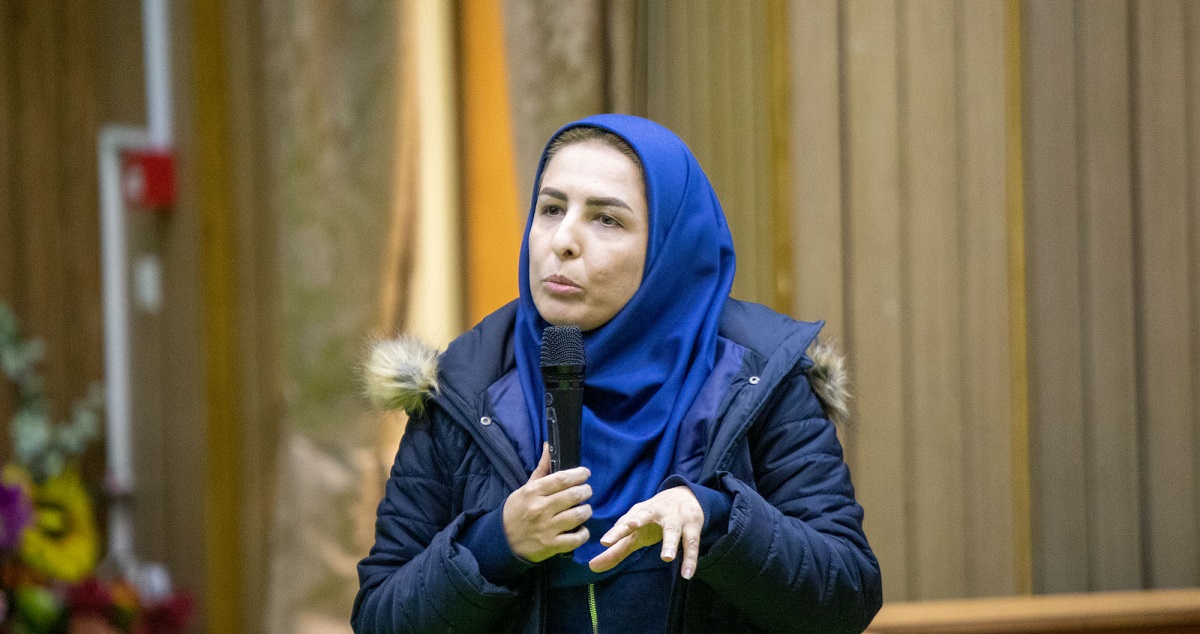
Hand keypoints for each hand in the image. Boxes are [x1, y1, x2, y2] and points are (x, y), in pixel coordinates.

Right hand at [503, 444, 592, 562]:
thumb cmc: (517, 511)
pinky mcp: (551, 545)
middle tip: (586, 491)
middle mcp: (541, 509)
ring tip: (584, 509)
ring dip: (586, 510)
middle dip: (586, 491)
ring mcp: (547, 528)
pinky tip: (580, 528)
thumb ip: (542, 469)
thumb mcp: (526, 488)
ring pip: (578, 515)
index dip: (579, 474)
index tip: (585, 473)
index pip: (562, 478)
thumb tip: (549, 446)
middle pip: (574, 495)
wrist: (501, 540)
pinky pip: (577, 538)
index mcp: (534, 492)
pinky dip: (583, 533)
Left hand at [588, 486, 702, 578]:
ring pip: (673, 530)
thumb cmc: (653, 519)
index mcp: (639, 513)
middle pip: (645, 515)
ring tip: (666, 557)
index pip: (625, 522)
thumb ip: (616, 550)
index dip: (615, 532)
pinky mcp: (692, 527)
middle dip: (638, 520)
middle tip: (631, 526)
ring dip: (670, 542)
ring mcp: (675, 519)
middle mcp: (655, 512)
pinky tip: (687, 575)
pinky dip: (690, 559)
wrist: (685, 496)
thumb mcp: (635, 533)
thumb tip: (592, 567)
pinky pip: (692, 544)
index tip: (604, 542)